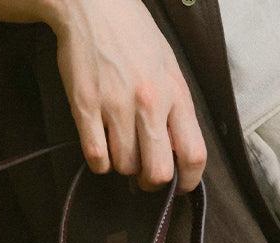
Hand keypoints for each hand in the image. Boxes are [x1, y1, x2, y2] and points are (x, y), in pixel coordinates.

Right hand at [44, 0, 205, 191]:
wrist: (95, 6)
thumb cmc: (134, 37)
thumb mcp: (169, 68)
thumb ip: (176, 108)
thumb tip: (178, 151)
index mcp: (176, 93)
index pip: (194, 154)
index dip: (188, 182)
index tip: (178, 187)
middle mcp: (150, 102)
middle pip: (158, 172)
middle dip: (151, 183)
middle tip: (143, 178)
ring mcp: (116, 105)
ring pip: (125, 166)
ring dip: (122, 167)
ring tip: (119, 148)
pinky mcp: (86, 106)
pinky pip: (96, 157)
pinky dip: (99, 162)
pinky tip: (100, 146)